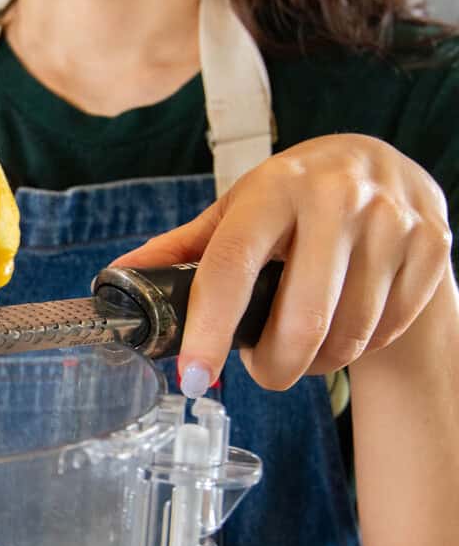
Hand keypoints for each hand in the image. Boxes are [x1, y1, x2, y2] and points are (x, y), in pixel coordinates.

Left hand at [113, 134, 452, 396]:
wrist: (383, 168)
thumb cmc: (294, 197)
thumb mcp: (238, 210)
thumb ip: (183, 248)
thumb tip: (118, 278)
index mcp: (273, 190)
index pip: (231, 269)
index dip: (208, 331)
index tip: (192, 377)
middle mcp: (334, 199)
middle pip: (299, 320)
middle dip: (273, 367)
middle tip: (262, 369)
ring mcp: (390, 222)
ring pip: (346, 335)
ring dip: (316, 362)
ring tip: (303, 344)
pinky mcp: (431, 247)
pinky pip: (387, 331)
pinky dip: (359, 346)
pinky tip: (346, 323)